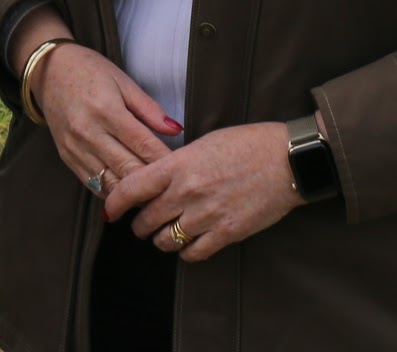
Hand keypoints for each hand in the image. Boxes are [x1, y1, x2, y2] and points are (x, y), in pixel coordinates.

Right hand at [20, 26, 178, 199]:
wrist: (49, 70)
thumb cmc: (89, 70)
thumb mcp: (123, 81)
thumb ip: (149, 109)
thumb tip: (176, 130)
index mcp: (106, 110)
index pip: (142, 144)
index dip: (164, 160)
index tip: (182, 169)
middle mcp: (88, 132)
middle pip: (128, 168)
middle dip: (152, 181)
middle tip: (173, 188)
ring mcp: (75, 148)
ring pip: (110, 183)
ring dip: (133, 193)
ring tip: (154, 196)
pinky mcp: (66, 157)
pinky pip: (93, 185)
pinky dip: (113, 192)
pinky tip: (128, 194)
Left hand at [104, 121, 299, 260]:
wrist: (286, 160)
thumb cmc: (247, 144)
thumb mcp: (204, 143)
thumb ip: (177, 163)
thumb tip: (157, 178)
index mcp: (178, 165)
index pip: (132, 188)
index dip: (115, 203)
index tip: (110, 210)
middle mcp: (187, 192)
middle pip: (146, 220)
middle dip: (140, 224)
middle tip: (142, 223)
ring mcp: (206, 215)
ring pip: (166, 241)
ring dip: (162, 239)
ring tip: (166, 233)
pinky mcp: (226, 233)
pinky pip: (193, 253)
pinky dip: (186, 251)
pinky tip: (190, 242)